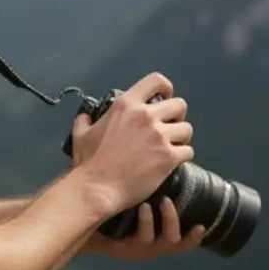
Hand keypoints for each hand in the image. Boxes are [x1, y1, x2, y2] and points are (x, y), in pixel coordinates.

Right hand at [71, 72, 194, 216]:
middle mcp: (146, 116)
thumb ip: (85, 121)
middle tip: (167, 128)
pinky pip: (188, 151)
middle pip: (179, 105)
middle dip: (176, 116)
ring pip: (187, 129)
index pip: (156, 81)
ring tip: (170, 147)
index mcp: (126, 105)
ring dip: (180, 138)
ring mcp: (159, 136)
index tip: (164, 99)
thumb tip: (85, 117)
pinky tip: (172, 162)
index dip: (166, 89)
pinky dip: (182, 156)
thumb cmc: (88, 162)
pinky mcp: (169, 157)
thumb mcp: (80, 134)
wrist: (97, 188)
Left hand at [85, 196, 204, 260]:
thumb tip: (158, 159)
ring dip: (169, 219)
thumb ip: (145, 188)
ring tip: (161, 200)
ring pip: (167, 240)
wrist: (81, 221)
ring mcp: (140, 247)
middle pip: (178, 243)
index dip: (195, 236)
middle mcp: (151, 244)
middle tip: (171, 199)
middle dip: (178, 220)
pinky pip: (143, 239)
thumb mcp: (130, 200)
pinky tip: (144, 207)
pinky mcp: (125, 249)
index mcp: (156, 234)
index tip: (203, 223)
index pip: (182, 240)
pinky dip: (147, 223)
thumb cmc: (108, 208)